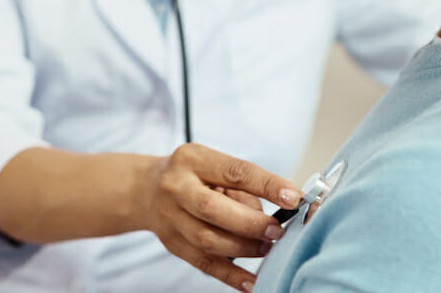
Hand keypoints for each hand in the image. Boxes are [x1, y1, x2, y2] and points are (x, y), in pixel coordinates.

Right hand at [138, 143, 300, 290]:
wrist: (147, 190)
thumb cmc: (192, 175)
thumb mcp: (214, 165)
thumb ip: (242, 187)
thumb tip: (274, 212)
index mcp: (193, 159)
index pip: (235, 171)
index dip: (267, 184)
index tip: (294, 197)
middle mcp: (177, 187)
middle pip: (213, 209)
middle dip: (251, 223)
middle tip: (277, 230)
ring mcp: (170, 218)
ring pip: (208, 240)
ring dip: (244, 247)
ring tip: (267, 247)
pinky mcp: (172, 244)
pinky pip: (203, 264)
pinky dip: (230, 275)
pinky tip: (251, 281)